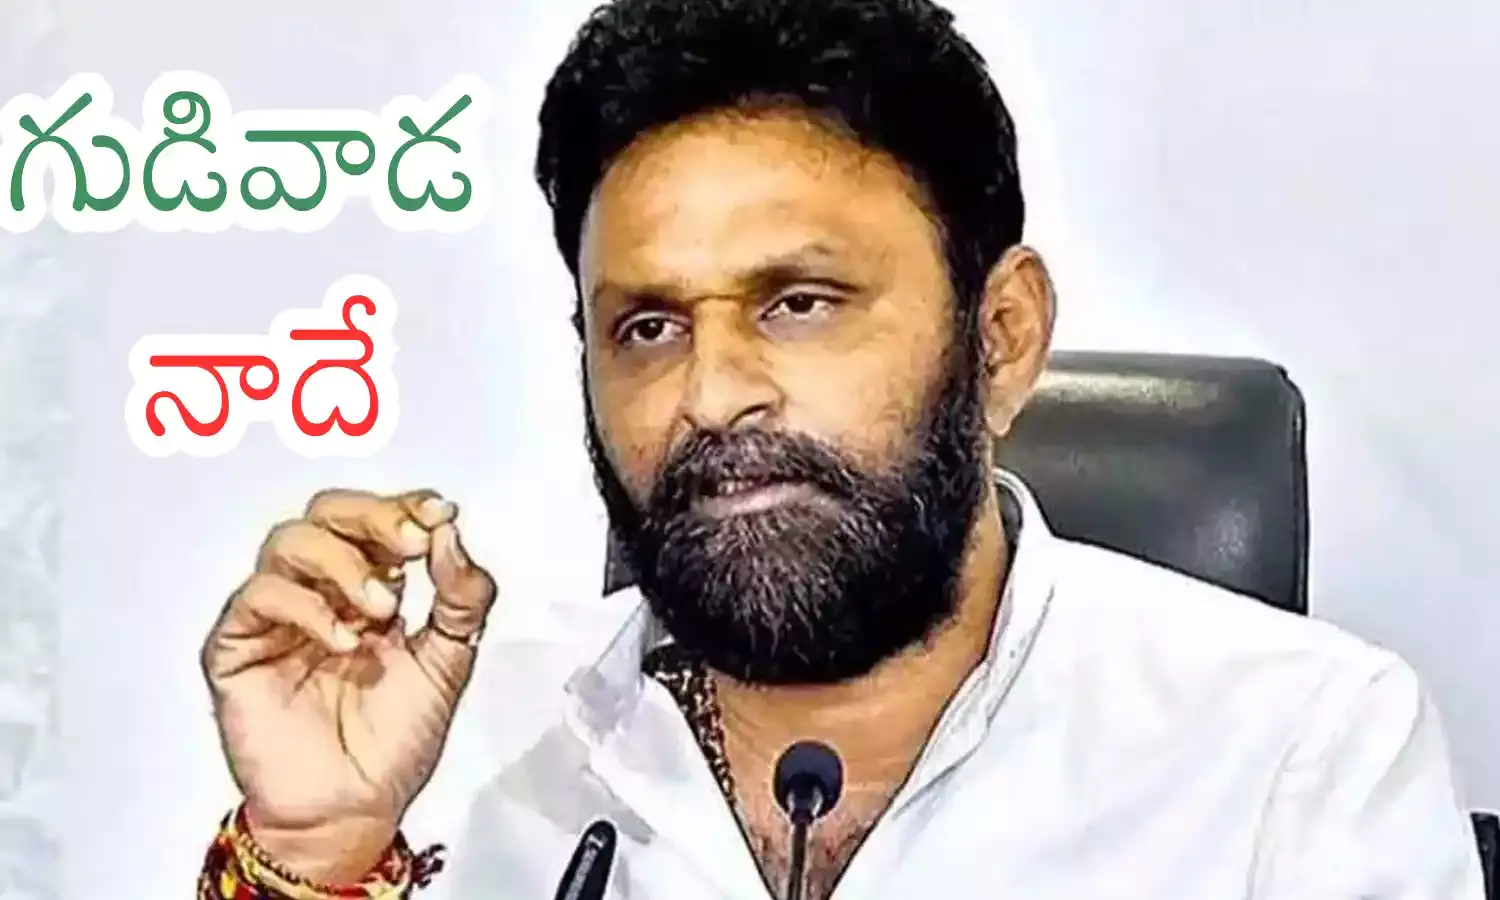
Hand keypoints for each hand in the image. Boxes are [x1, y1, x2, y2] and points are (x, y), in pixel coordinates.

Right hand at [201, 489, 496, 882]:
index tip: (439, 512)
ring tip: (381, 608)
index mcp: (370, 585)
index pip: (377, 519)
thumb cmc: (395, 741)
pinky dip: (304, 606)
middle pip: (328, 513)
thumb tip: (452, 532)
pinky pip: (257, 596)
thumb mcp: (450, 661)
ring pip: (289, 541)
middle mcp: (321, 590)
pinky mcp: (237, 647)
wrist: (354, 809)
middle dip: (374, 518)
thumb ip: (461, 596)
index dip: (406, 506)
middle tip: (411, 543)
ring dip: (342, 561)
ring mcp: (277, 616)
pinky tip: (342, 639)